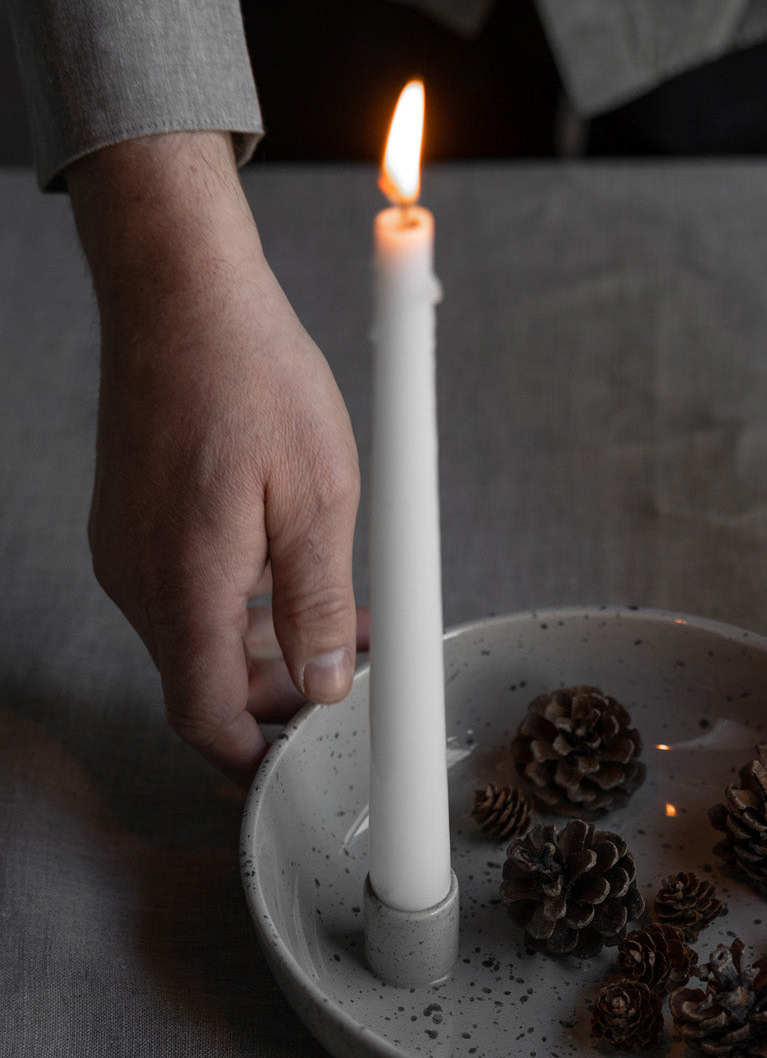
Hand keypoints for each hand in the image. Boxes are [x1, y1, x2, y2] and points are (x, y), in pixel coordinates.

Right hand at [68, 132, 363, 785]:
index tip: (298, 766)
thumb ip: (321, 606)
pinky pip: (185, 593)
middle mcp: (140, 578)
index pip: (205, 717)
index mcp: (186, 585)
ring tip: (341, 619)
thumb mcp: (319, 500)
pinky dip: (241, 604)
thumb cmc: (250, 376)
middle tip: (349, 673)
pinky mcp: (132, 523)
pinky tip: (294, 574)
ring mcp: (127, 549)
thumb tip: (325, 686)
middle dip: (280, 695)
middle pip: (204, 682)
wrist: (179, 291)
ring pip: (199, 638)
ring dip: (268, 646)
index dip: (252, 757)